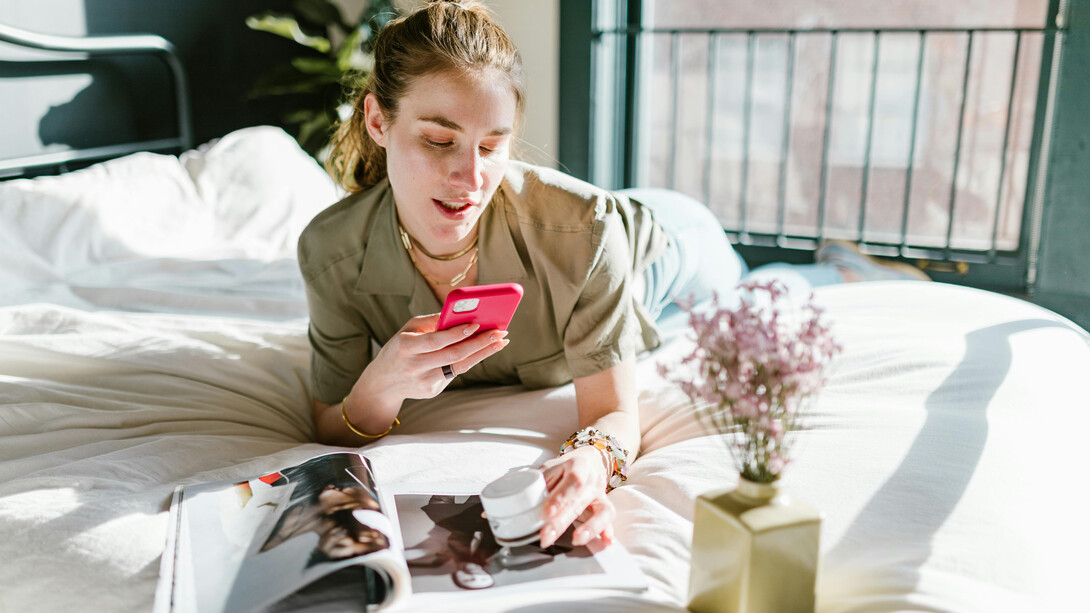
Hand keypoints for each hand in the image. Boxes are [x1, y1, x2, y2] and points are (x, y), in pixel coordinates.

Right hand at [361, 313, 508, 402]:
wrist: (384, 382)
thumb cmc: (400, 348)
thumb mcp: (408, 330)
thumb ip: (432, 322)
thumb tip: (461, 313)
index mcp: (406, 347)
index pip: (436, 341)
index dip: (458, 333)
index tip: (478, 323)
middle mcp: (415, 366)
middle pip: (454, 355)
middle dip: (480, 343)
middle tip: (500, 332)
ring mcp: (425, 381)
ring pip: (460, 366)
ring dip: (484, 353)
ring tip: (501, 341)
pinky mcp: (432, 391)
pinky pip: (456, 372)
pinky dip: (471, 359)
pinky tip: (484, 350)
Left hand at [538, 446, 615, 547]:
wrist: (588, 463)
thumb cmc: (564, 469)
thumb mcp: (550, 468)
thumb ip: (540, 484)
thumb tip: (524, 504)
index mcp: (579, 465)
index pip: (572, 481)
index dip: (560, 497)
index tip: (547, 512)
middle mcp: (593, 480)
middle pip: (580, 501)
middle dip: (562, 521)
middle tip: (546, 536)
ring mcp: (601, 495)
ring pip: (603, 511)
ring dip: (590, 527)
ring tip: (577, 539)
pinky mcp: (606, 507)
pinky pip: (609, 520)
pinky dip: (607, 531)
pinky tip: (605, 542)